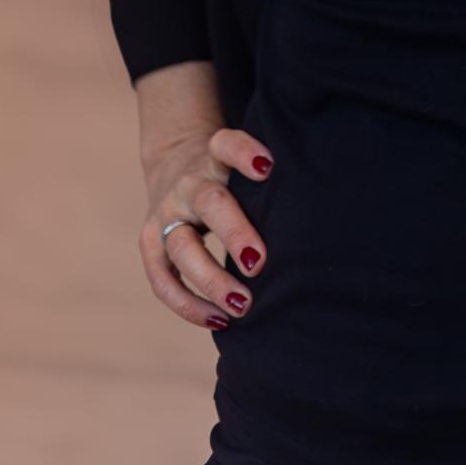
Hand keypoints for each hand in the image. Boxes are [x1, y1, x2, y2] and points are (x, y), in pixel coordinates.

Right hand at [139, 125, 273, 331]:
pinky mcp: (150, 243)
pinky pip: (162, 279)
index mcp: (212, 154)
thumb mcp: (240, 161)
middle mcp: (187, 183)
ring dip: (212, 279)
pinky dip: (188, 304)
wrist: (173, 162)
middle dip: (234, 233)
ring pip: (182, 247)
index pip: (227, 143)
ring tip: (242, 306)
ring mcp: (165, 213)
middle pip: (208, 203)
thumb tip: (315, 225)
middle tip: (258, 263)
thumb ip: (267, 182)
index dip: (244, 153)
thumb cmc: (226, 171)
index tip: (267, 168)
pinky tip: (218, 321)